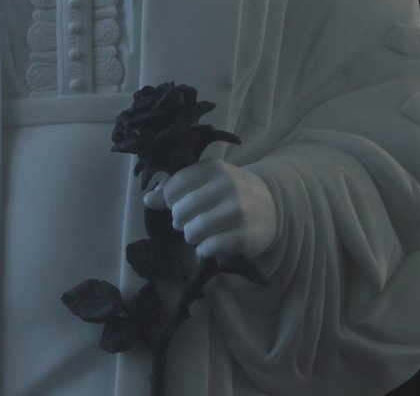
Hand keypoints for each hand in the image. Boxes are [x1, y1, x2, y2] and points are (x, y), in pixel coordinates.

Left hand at [143, 158, 279, 260]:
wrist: (271, 206)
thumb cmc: (229, 193)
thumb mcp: (206, 182)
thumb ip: (176, 188)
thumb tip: (148, 200)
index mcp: (214, 168)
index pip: (175, 185)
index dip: (169, 200)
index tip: (177, 205)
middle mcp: (227, 186)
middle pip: (180, 210)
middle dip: (179, 221)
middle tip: (188, 223)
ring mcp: (237, 211)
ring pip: (194, 230)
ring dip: (191, 237)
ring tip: (198, 234)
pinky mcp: (245, 235)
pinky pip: (210, 247)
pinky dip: (204, 250)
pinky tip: (209, 245)